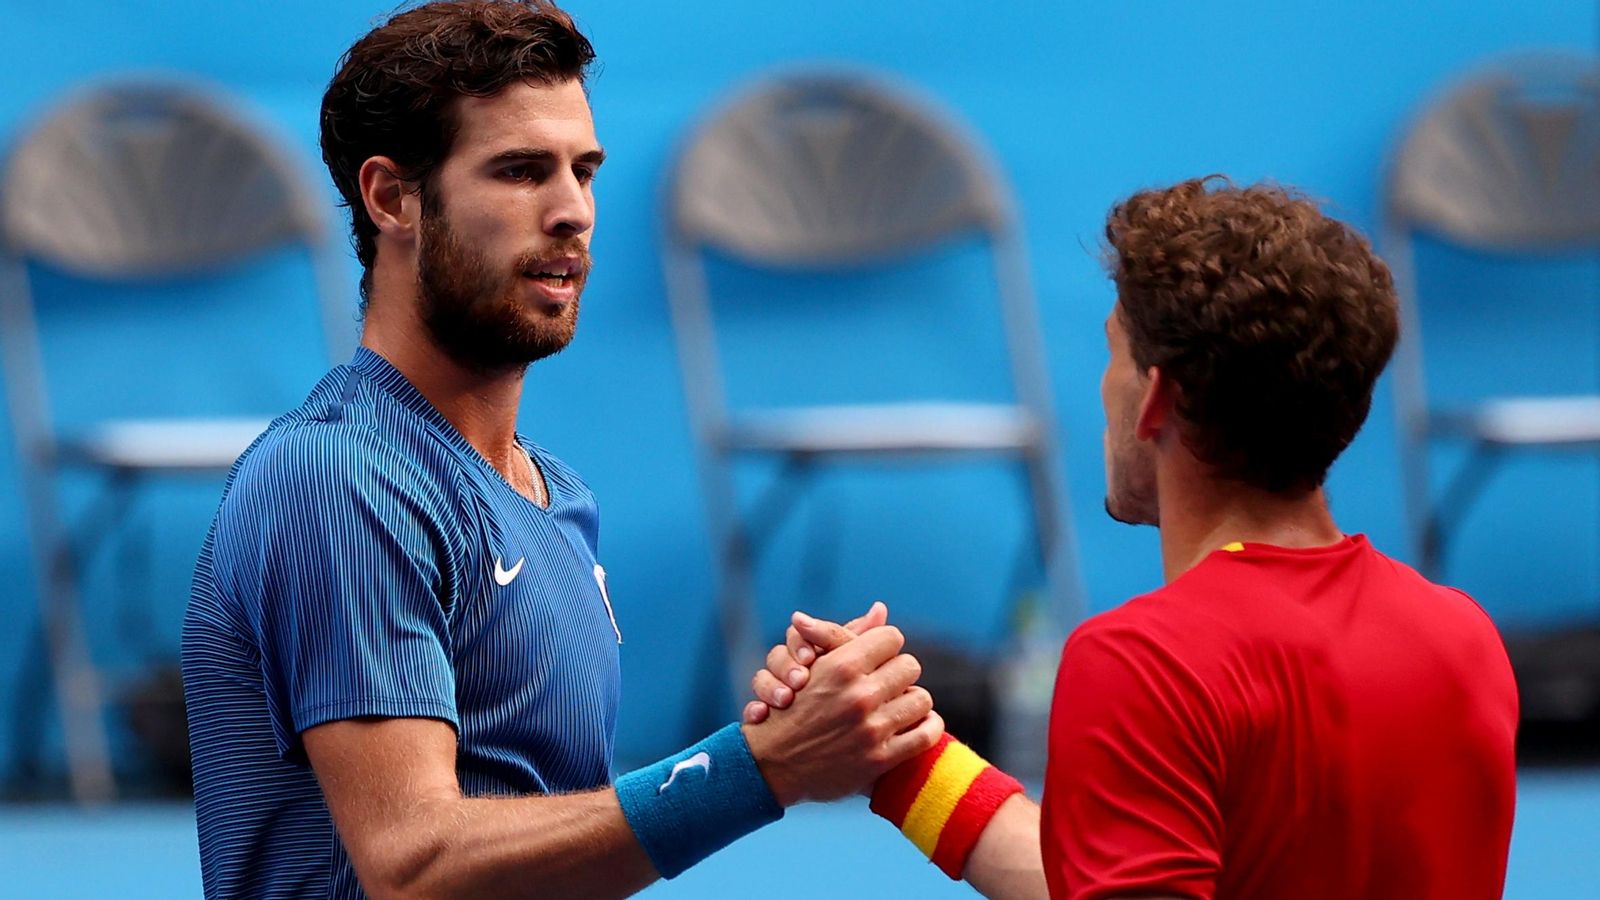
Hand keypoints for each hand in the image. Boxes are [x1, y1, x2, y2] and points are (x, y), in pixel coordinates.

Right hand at [740, 620, 941, 805]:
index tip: (877, 658)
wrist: (773, 764)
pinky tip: (918, 723)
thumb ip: (846, 635)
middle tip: (888, 683)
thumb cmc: (792, 707)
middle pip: (910, 666)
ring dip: (912, 700)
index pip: (892, 637)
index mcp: (842, 666)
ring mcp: (871, 730)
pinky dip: (928, 726)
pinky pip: (927, 735)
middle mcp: (859, 696)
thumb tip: (881, 608)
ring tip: (898, 704)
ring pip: (922, 698)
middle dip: (898, 672)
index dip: (884, 646)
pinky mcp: (880, 760)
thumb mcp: (813, 665)